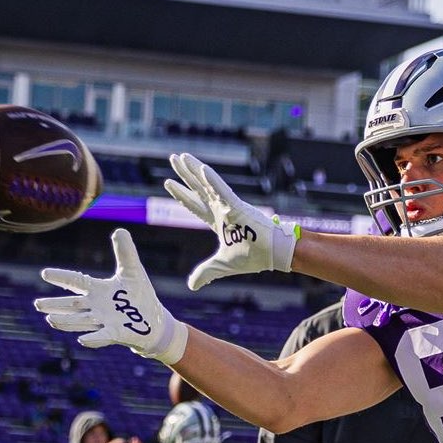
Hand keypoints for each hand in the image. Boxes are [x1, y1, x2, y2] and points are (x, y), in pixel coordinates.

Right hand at [35, 229, 187, 363]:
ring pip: (81, 321)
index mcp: (98, 290)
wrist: (154, 320)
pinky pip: (102, 336)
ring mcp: (105, 321)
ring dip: (67, 322)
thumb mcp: (133, 271)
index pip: (76, 281)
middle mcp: (97, 307)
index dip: (62, 277)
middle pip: (73, 305)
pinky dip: (93, 338)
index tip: (44, 273)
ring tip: (50, 320)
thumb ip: (125, 252)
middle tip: (38, 304)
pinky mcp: (116, 334)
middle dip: (56, 306)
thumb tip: (120, 230)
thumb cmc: (140, 296)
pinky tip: (82, 339)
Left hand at [164, 153, 299, 290]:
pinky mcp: (239, 207)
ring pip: (208, 184)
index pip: (195, 205)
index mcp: (219, 221)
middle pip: (199, 189)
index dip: (182, 194)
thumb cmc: (253, 256)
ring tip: (181, 157)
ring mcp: (230, 206)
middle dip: (185, 175)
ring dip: (195, 170)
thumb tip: (191, 285)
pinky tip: (203, 169)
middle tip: (173, 159)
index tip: (168, 183)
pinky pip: (223, 192)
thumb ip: (206, 273)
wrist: (274, 254)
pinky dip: (213, 181)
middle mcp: (223, 210)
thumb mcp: (221, 266)